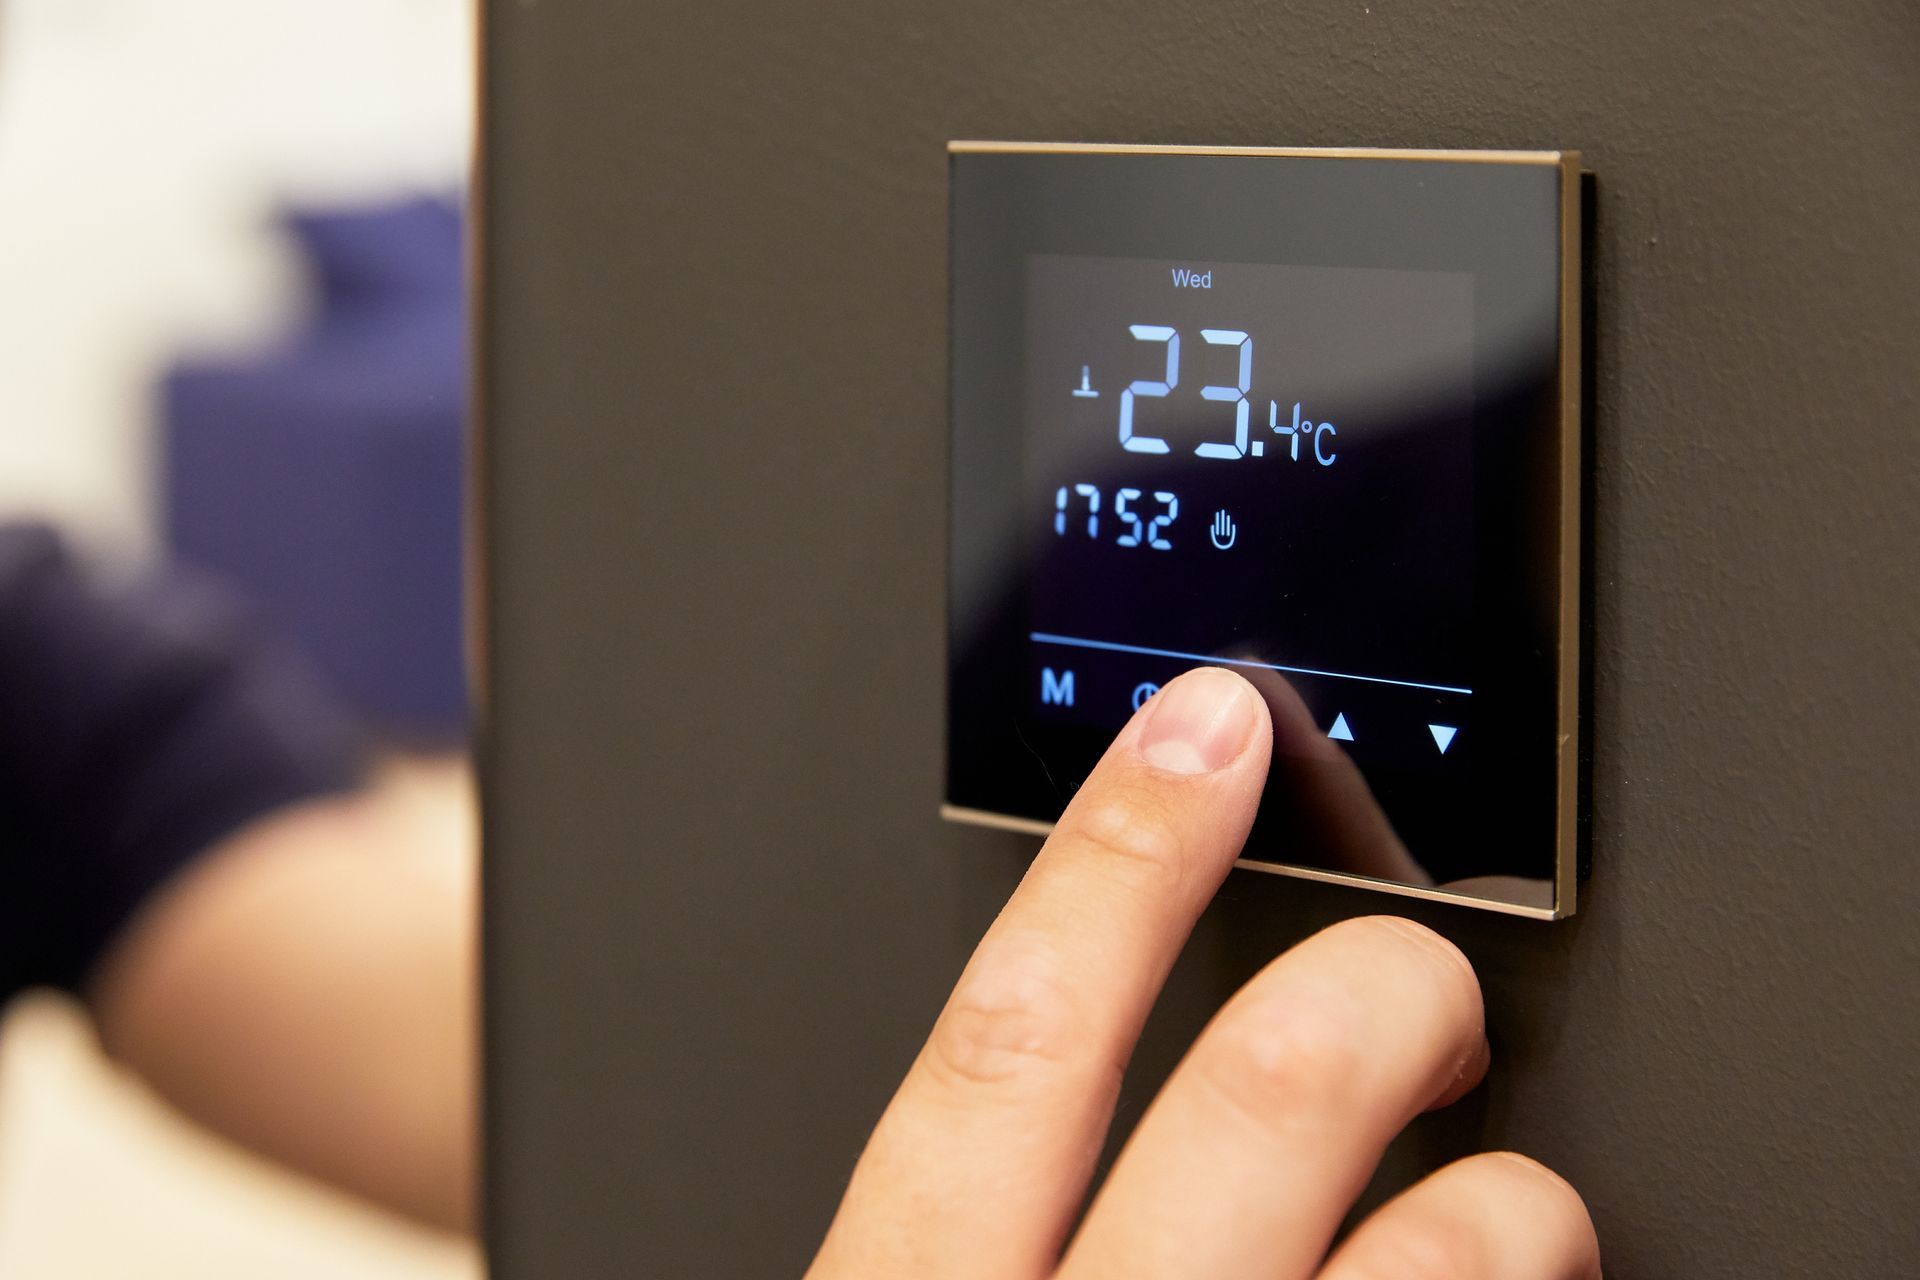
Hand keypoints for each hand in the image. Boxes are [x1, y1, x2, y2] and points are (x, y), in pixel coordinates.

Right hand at [809, 667, 1597, 1278]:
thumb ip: (968, 1215)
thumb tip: (1054, 1071)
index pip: (1023, 1031)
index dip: (1123, 849)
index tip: (1208, 724)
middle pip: (1272, 1086)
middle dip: (1384, 994)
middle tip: (1415, 997)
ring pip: (1440, 1241)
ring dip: (1507, 1195)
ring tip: (1509, 1201)